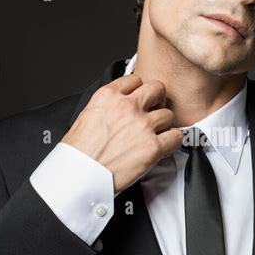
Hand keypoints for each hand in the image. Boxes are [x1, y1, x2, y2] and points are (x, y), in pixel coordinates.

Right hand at [61, 74, 183, 193]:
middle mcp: (127, 107)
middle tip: (154, 112)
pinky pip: (176, 136)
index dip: (139, 90)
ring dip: (164, 125)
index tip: (140, 98)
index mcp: (108, 97)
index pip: (135, 79)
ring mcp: (142, 125)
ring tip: (156, 135)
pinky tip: (164, 147)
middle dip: (157, 100)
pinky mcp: (153, 146)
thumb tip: (116, 109)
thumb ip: (106, 107)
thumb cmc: (78, 153)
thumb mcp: (86, 116)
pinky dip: (173, 142)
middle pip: (157, 89)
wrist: (79, 175)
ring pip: (168, 114)